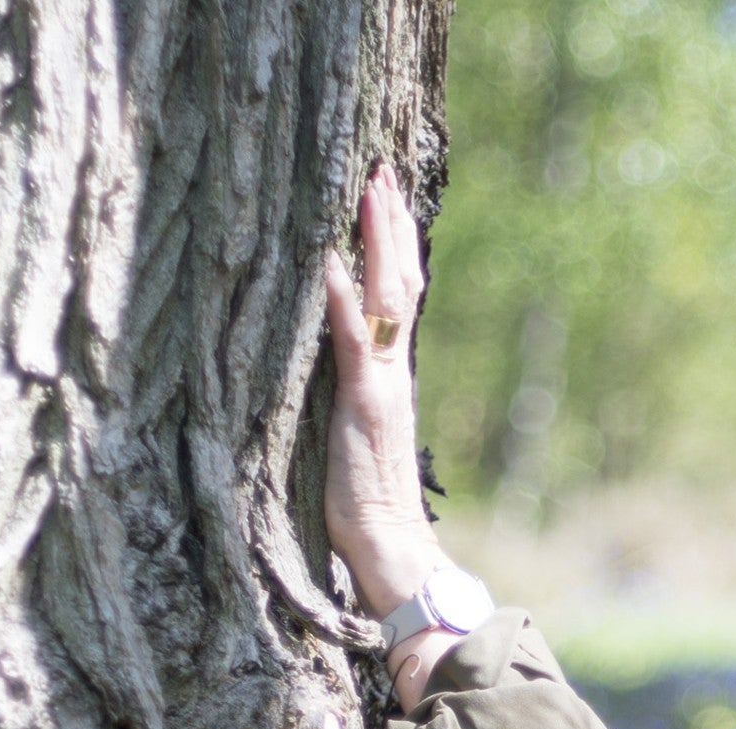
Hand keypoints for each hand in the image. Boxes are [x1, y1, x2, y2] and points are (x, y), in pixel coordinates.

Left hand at [324, 165, 450, 617]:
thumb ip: (351, 404)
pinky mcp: (361, 406)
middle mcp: (393, 373)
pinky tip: (334, 264)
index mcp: (391, 378)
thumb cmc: (364, 512)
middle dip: (391, 224)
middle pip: (401, 282)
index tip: (384, 196)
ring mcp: (381, 386)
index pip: (397, 297)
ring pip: (388, 299)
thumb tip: (335, 377)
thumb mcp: (353, 442)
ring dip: (378, 242)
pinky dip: (345, 301)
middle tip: (382, 170)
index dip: (393, 246)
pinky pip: (355, 343)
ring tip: (370, 190)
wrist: (390, 552)